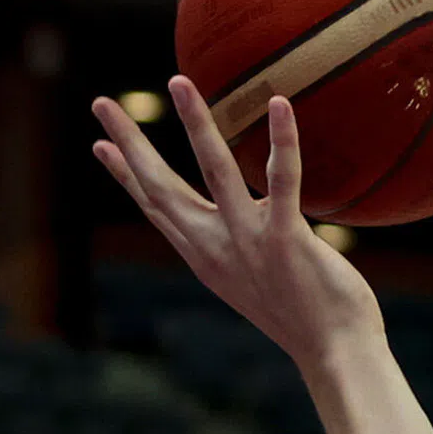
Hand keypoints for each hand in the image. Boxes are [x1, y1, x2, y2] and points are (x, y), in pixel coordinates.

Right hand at [92, 77, 380, 367]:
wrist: (334, 352)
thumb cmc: (302, 312)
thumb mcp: (252, 276)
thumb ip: (237, 240)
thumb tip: (243, 204)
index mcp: (203, 254)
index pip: (154, 206)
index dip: (124, 174)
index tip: (98, 144)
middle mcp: (216, 246)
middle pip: (160, 187)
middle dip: (129, 143)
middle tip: (101, 103)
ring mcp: (248, 242)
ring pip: (214, 172)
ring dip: (194, 123)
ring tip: (178, 81)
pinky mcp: (286, 240)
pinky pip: (283, 182)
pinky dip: (282, 141)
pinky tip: (279, 104)